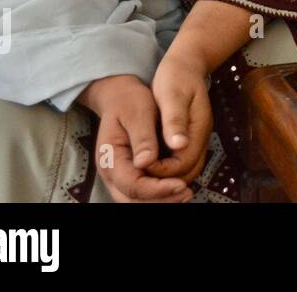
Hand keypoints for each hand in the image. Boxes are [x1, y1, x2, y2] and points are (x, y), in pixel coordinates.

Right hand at [77, 75, 191, 202]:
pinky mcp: (129, 174)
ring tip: (186, 193)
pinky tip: (178, 188)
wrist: (120, 96)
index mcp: (110, 157)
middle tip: (186, 193)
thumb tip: (147, 162)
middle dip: (161, 200)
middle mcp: (111, 172)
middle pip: (133, 199)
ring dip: (161, 200)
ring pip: (136, 201)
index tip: (180, 184)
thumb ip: (142, 137)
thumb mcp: (138, 112)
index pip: (132, 184)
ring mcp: (118, 176)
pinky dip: (159, 195)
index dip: (157, 189)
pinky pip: (141, 193)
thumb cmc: (130, 101)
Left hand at [146, 48, 213, 185]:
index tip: (141, 166)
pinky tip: (150, 165)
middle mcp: (200, 139)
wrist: (186, 64)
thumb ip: (175, 120)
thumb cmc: (176, 77)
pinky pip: (182, 164)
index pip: (183, 164)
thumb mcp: (172, 95)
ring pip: (186, 172)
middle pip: (187, 173)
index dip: (162, 171)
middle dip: (165, 181)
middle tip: (139, 176)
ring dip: (166, 178)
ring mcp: (196, 140)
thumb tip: (178, 145)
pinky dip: (167, 170)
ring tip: (142, 175)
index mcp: (198, 129)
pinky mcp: (189, 139)